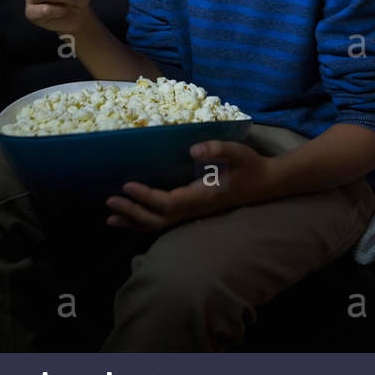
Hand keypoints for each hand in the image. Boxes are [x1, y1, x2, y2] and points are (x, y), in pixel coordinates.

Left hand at [104, 140, 273, 232]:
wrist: (266, 183)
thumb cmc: (251, 166)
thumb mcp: (239, 152)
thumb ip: (218, 149)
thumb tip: (192, 150)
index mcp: (203, 196)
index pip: (169, 202)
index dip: (146, 197)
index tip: (127, 186)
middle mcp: (196, 209)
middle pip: (158, 219)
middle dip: (132, 212)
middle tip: (109, 202)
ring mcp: (194, 214)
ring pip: (160, 226)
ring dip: (134, 222)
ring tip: (110, 218)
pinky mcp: (194, 212)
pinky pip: (165, 223)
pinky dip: (145, 223)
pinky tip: (132, 220)